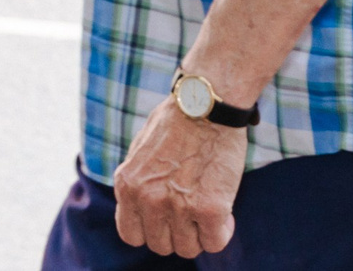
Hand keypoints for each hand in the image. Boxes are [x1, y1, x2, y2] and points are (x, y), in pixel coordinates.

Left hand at [111, 96, 243, 258]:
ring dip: (201, 234)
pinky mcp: (209, 208)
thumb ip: (139, 182)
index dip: (151, 232)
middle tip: (193, 214)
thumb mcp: (141, 152)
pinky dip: (223, 232)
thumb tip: (145, 209)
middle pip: (161, 245)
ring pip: (189, 248)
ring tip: (209, 209)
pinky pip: (215, 243)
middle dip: (179, 233)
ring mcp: (177, 206)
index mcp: (127, 184)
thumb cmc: (177, 122)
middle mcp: (147, 199)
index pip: (131, 235)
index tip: (167, 221)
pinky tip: (225, 212)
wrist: (206, 104)